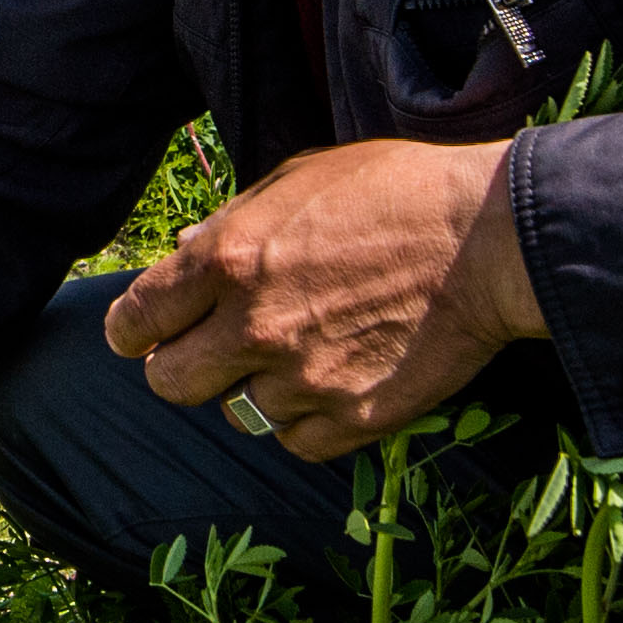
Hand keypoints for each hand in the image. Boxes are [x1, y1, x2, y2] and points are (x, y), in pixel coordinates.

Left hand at [106, 135, 546, 459]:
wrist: (489, 239)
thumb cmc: (396, 191)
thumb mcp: (300, 179)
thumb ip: (232, 222)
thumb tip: (181, 250)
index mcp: (228, 258)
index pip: (136, 320)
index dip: (133, 330)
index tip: (143, 333)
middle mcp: (253, 326)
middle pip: (169, 383)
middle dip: (181, 366)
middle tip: (210, 351)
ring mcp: (303, 379)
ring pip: (236, 414)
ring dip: (254, 390)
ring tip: (294, 357)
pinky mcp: (352, 419)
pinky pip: (294, 442)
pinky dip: (304, 421)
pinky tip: (330, 384)